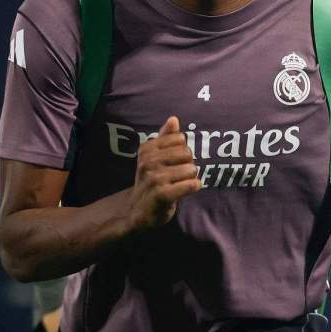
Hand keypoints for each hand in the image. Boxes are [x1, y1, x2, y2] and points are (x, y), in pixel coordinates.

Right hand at [126, 115, 201, 230]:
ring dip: (190, 178)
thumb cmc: (150, 182)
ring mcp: (154, 178)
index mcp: (146, 149)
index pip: (180, 139)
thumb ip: (165, 138)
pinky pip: (191, 185)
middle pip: (187, 153)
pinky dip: (193, 187)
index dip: (181, 151)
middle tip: (177, 176)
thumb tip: (174, 119)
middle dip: (187, 165)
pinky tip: (185, 191)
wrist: (136, 212)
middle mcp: (148, 161)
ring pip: (191, 169)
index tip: (173, 163)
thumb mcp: (154, 158)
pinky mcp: (162, 194)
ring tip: (179, 185)